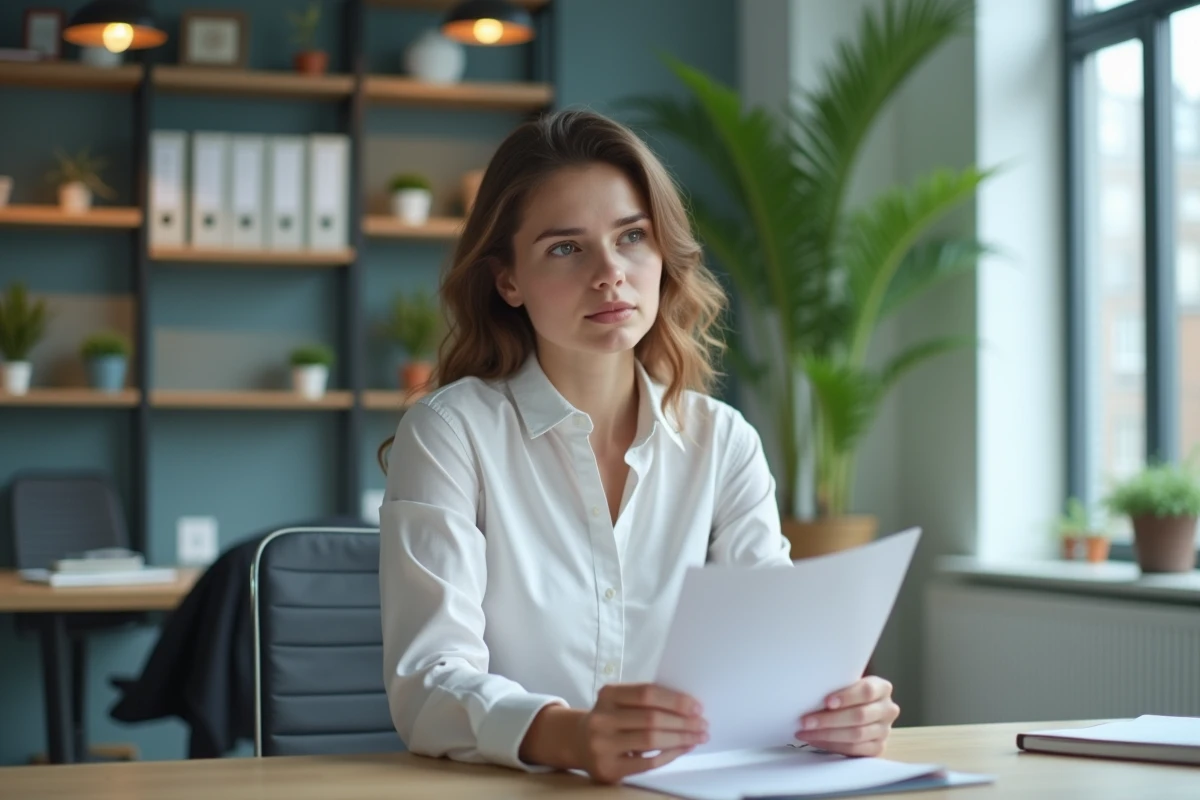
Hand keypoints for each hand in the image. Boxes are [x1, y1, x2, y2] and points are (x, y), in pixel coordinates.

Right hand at [574, 683, 708, 783]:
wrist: (579, 743)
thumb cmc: (610, 719)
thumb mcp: (619, 702)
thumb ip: (646, 700)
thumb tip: (689, 707)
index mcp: (608, 695)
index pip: (647, 693)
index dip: (675, 700)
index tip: (697, 706)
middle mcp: (601, 718)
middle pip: (652, 718)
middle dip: (683, 722)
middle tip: (703, 724)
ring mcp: (602, 745)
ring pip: (651, 740)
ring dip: (681, 738)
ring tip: (698, 736)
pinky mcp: (608, 769)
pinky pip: (648, 762)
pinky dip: (670, 755)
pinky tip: (683, 749)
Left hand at [796, 676, 898, 756]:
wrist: (860, 708)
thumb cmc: (848, 693)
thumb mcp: (847, 684)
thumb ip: (837, 686)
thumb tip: (811, 693)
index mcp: (882, 688)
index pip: (867, 691)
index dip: (847, 697)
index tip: (827, 702)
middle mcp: (888, 709)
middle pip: (859, 716)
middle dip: (829, 719)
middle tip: (806, 721)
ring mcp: (884, 731)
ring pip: (856, 735)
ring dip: (827, 735)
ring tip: (805, 732)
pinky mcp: (878, 748)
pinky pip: (854, 749)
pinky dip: (832, 745)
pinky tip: (815, 740)